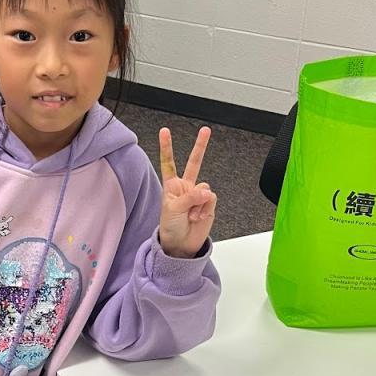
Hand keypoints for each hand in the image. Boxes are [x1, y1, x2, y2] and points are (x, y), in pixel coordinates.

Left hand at [157, 126, 216, 257]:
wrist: (181, 245)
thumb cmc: (170, 227)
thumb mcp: (173, 209)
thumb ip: (189, 197)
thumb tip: (206, 191)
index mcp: (172, 186)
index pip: (169, 163)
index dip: (167, 147)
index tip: (165, 131)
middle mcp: (186, 187)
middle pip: (195, 162)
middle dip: (201, 146)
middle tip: (206, 130)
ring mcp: (198, 195)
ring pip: (205, 187)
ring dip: (198, 202)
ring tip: (191, 215)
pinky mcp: (208, 203)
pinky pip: (211, 198)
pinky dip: (205, 208)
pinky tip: (199, 216)